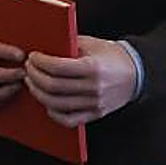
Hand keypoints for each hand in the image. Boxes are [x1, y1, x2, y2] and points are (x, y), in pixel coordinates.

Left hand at [24, 36, 138, 126]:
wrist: (137, 74)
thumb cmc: (111, 55)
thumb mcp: (91, 44)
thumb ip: (69, 44)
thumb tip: (42, 46)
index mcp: (93, 67)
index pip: (58, 67)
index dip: (40, 62)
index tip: (32, 57)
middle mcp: (94, 88)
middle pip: (53, 87)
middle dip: (34, 77)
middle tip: (27, 69)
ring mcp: (94, 104)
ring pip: (57, 105)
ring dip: (38, 93)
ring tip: (32, 83)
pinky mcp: (95, 114)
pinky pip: (69, 120)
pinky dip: (53, 113)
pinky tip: (46, 102)